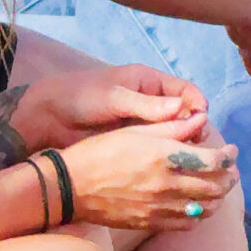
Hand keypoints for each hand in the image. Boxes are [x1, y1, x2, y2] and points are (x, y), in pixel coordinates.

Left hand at [17, 61, 209, 149]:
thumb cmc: (81, 96)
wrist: (49, 117)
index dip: (197, 105)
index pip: (185, 91)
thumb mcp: (114, 98)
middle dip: (193, 128)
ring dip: (181, 145)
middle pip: (184, 115)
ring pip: (173, 134)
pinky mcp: (133, 142)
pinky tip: (170, 168)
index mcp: (149, 82)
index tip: (201, 121)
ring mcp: (143, 123)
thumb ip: (146, 105)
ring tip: (184, 159)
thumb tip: (182, 108)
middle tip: (194, 144)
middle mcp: (151, 102)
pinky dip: (165, 156)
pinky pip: (156, 148)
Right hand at [58, 117, 237, 232]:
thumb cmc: (101, 152)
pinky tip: (195, 203)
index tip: (230, 150)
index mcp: (165, 156)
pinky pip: (188, 224)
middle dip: (229, 176)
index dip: (229, 156)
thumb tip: (201, 120)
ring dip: (218, 196)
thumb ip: (173, 127)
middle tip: (228, 168)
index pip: (215, 160)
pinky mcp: (152, 223)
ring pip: (207, 208)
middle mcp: (167, 184)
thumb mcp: (136, 131)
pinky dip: (199, 214)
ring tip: (215, 185)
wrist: (71, 187)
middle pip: (217, 186)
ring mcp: (161, 207)